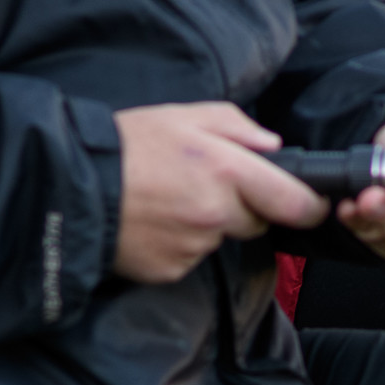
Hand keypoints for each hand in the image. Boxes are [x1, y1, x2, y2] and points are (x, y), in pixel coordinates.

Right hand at [112, 102, 327, 282]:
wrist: (71, 187)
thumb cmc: (128, 144)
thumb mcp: (185, 115)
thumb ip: (238, 127)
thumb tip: (272, 147)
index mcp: (226, 171)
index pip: (294, 203)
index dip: (310, 206)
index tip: (313, 204)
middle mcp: (215, 214)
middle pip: (257, 222)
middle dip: (245, 206)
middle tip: (209, 184)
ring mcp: (193, 247)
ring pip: (220, 238)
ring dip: (208, 222)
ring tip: (170, 198)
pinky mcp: (170, 270)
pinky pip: (190, 257)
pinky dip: (180, 242)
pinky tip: (155, 220)